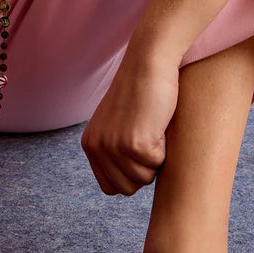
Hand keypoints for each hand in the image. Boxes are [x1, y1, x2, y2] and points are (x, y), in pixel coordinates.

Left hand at [81, 50, 179, 195]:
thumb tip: (126, 187)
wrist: (148, 64)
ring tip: (151, 127)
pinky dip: (164, 148)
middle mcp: (96, 147)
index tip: (137, 148)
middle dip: (144, 168)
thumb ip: (114, 152)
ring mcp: (113, 146)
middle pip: (128, 188)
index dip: (131, 174)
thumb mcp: (116, 125)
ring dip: (155, 158)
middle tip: (146, 135)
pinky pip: (158, 164)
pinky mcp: (134, 143)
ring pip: (144, 179)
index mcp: (90, 145)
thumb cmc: (140, 93)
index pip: (111, 188)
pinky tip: (157, 123)